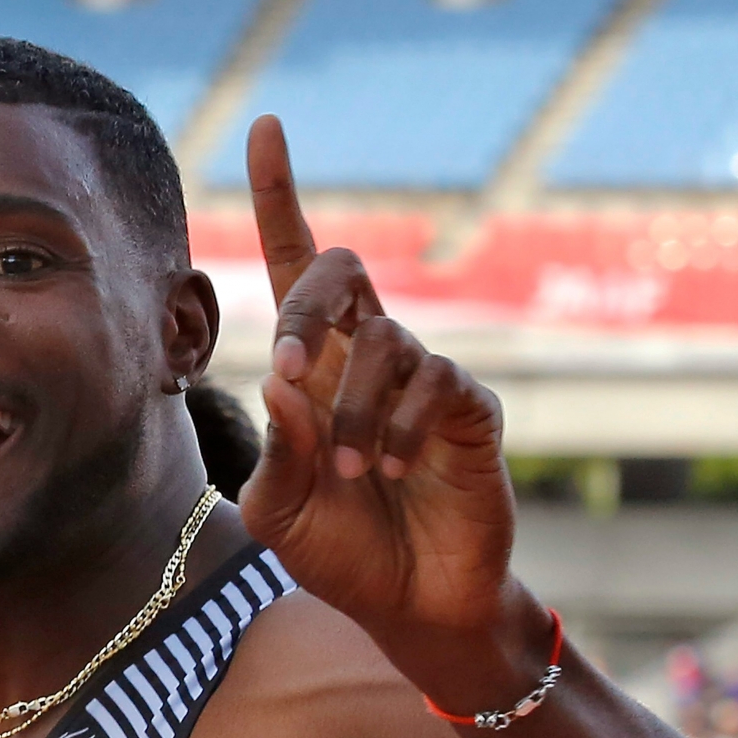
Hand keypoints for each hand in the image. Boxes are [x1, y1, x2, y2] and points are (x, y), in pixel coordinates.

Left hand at [238, 115, 517, 640]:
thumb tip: (280, 371)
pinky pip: (436, 382)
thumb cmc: (341, 554)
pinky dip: (402, 428)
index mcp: (314, 370)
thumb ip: (277, 448)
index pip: (295, 268)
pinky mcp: (470, 408)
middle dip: (307, 300)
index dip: (279, 198)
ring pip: (383, 340)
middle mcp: (367, 358)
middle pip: (338, 270)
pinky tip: (394, 472)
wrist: (411, 609)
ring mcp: (423, 378)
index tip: (266, 127)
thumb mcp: (280, 511)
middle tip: (293, 362)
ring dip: (354, 411)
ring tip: (356, 474)